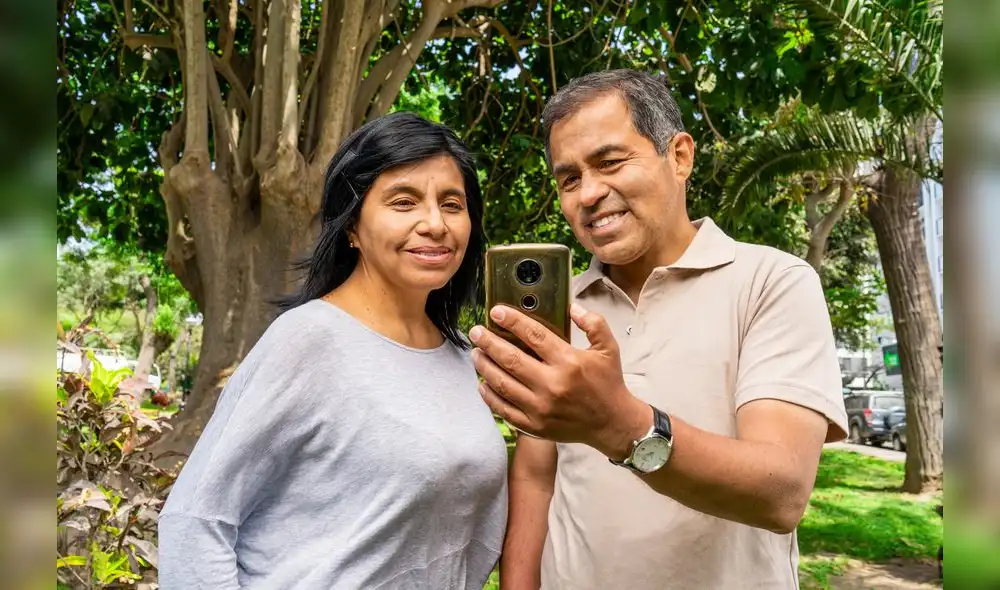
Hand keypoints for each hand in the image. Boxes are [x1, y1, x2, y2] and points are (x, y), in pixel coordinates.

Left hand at [468, 303, 651, 459]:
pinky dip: (489, 396)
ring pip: (501, 383)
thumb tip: (572, 307)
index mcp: (569, 362)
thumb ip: (593, 324)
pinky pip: (503, 409)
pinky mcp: (534, 425)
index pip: (533, 335)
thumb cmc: (608, 384)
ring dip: (484, 366)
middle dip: (488, 342)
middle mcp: (552, 385)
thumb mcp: (609, 348)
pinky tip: (482, 383)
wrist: (613, 424)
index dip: (512, 321)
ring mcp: (541, 408)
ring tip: (476, 353)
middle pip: (510, 358)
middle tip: (476, 332)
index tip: (496, 312)